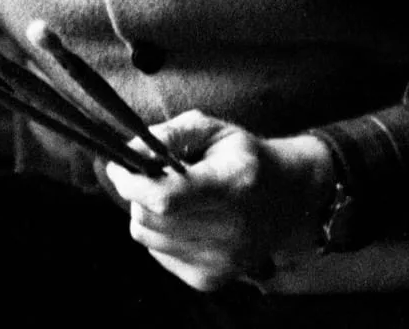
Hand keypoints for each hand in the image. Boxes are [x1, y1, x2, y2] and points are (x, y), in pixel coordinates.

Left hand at [104, 112, 335, 291]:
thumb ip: (167, 135)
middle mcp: (232, 231)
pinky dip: (160, 234)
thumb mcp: (211, 129)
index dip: (131, 182)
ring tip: (174, 198)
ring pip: (146, 236)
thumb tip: (127, 153)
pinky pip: (157, 254)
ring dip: (147, 213)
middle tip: (154, 177)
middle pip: (149, 218)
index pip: (164, 198)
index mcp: (233, 186)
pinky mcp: (212, 280)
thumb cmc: (243, 157)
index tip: (119, 164)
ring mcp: (224, 262)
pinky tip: (186, 220)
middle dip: (137, 192)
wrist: (289, 198)